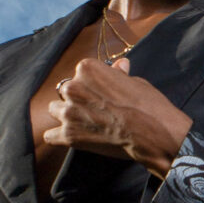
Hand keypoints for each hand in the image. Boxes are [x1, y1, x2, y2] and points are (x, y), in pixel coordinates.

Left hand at [43, 58, 192, 176]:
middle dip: (77, 99)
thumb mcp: (135, 82)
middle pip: (65, 91)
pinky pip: (50, 136)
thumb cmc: (148, 104)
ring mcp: (69, 112)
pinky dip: (59, 137)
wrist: (153, 133)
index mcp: (87, 68)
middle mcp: (73, 87)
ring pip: (55, 110)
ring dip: (66, 115)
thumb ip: (117, 75)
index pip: (80, 73)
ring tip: (85, 123)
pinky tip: (71, 137)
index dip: (91, 85)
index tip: (102, 94)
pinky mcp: (69, 135)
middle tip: (95, 110)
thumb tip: (119, 65)